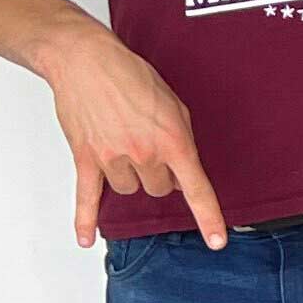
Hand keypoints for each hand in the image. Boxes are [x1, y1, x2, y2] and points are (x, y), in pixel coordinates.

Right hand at [42, 32, 225, 248]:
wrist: (87, 62)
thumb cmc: (131, 76)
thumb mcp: (174, 104)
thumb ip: (181, 138)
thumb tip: (179, 167)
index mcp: (173, 141)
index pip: (196, 188)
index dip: (208, 217)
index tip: (216, 240)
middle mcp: (143, 155)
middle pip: (160, 188)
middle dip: (161, 174)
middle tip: (151, 146)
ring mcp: (112, 160)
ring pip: (129, 190)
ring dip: (131, 177)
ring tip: (125, 145)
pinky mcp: (85, 159)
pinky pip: (86, 198)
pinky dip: (85, 220)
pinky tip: (86, 239)